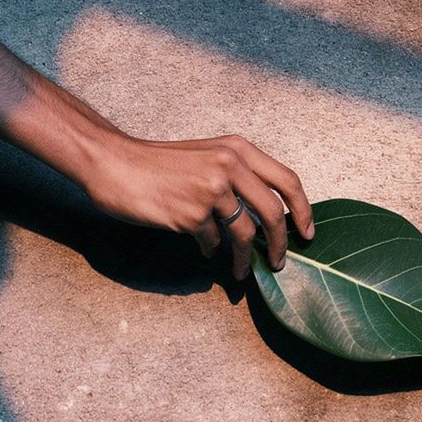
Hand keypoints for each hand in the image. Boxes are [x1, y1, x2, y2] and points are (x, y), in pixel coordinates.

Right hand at [86, 133, 315, 280]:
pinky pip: (212, 242)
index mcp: (237, 149)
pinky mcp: (191, 214)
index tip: (307, 233)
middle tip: (279, 262)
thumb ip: (235, 177)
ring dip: (245, 259)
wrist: (115, 163)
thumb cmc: (158, 162)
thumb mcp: (205, 156)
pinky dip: (210, 250)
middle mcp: (229, 166)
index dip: (303, 210)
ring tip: (241, 272)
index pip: (287, 180)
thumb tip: (260, 217)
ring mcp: (211, 190)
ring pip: (244, 234)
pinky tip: (204, 249)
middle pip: (273, 213)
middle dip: (280, 244)